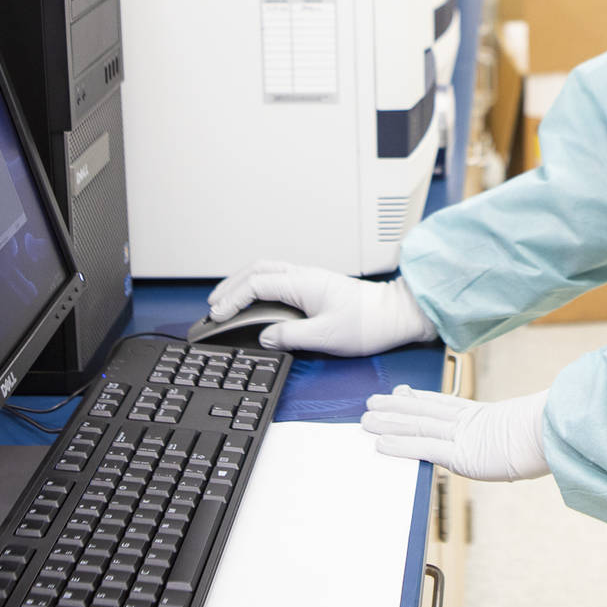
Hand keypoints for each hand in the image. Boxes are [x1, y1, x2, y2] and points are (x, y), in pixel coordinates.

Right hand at [206, 261, 435, 355]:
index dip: (232, 299)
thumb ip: (291, 336)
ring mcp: (309, 278)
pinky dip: (258, 286)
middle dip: (230, 285)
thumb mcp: (326, 336)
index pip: (256, 284)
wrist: (394, 315)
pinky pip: (278, 278)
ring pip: (267, 271)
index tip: (218, 315)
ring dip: (243, 282)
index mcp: (303, 283)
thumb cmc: (367, 324)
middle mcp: (304, 275)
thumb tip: (265, 337)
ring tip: (227, 300)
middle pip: (257, 270)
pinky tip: (254, 300)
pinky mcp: (315, 286)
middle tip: (213, 305)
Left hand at [360, 387, 550, 481]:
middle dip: (395, 408)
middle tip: (371, 402)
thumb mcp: (528, 434)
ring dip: (389, 423)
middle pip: (423, 412)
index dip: (419, 399)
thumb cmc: (548, 435)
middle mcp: (467, 423)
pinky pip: (423, 448)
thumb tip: (525, 435)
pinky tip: (380, 444)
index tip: (401, 392)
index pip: (442, 405)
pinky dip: (399, 446)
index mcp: (483, 416)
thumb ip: (516, 435)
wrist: (554, 436)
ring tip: (366, 420)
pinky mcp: (459, 453)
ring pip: (417, 426)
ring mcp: (462, 436)